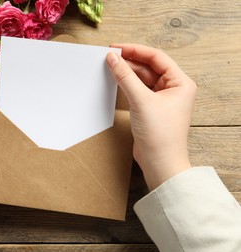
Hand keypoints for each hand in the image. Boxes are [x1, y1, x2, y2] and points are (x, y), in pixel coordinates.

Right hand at [106, 44, 195, 190]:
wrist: (160, 163)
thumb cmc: (161, 135)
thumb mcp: (142, 101)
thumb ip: (126, 77)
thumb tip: (113, 59)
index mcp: (180, 82)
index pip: (157, 57)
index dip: (135, 50)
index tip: (117, 48)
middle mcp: (173, 88)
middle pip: (149, 67)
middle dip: (130, 61)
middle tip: (110, 56)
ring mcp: (162, 99)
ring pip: (142, 78)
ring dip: (128, 72)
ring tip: (110, 66)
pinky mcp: (151, 108)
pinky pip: (139, 89)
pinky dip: (127, 84)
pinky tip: (116, 79)